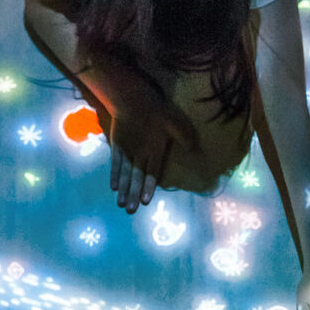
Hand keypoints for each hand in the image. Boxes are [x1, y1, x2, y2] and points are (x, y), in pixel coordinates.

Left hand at [103, 85, 197, 212]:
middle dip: (134, 195)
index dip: (149, 187)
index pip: (152, 174)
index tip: (147, 202)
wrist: (136, 98)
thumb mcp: (174, 123)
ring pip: (125, 174)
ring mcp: (128, 151)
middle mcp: (142, 156)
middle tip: (131, 211)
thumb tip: (195, 150)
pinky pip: (115, 162)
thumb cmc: (157, 111)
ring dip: (124, 189)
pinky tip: (114, 187)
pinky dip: (114, 173)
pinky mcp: (117, 146)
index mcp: (156, 152)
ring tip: (121, 204)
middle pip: (137, 179)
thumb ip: (184, 136)